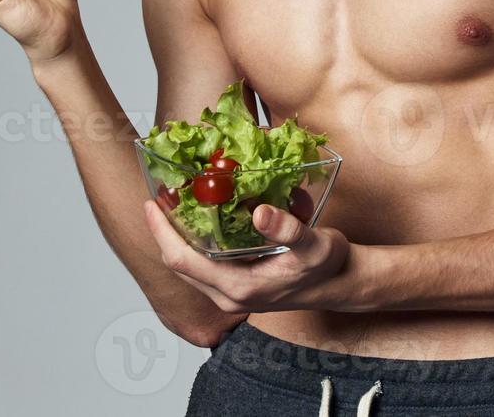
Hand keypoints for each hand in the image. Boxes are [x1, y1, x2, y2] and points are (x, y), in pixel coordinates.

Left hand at [143, 200, 351, 314]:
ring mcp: (231, 294)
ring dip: (177, 237)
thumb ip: (287, 229)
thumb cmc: (328, 265)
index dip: (163, 232)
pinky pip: (204, 265)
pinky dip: (195, 243)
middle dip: (163, 232)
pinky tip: (198, 221)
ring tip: (171, 206)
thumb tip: (260, 212)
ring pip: (189, 267)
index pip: (185, 261)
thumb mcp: (314, 244)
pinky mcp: (238, 287)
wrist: (341, 284)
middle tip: (157, 198)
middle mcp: (229, 295)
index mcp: (239, 287)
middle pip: (179, 264)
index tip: (151, 204)